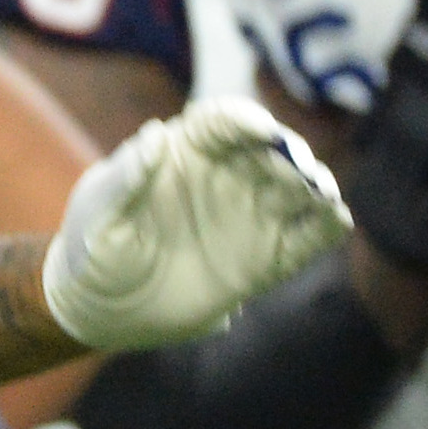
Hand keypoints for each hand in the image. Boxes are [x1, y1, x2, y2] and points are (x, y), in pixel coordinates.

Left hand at [43, 95, 350, 350]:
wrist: (103, 309)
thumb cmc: (92, 250)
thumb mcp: (98, 212)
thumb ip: (125, 177)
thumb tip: (156, 135)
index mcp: (182, 154)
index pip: (221, 122)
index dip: (243, 118)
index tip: (259, 129)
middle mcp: (224, 178)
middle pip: (270, 151)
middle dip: (290, 151)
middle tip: (299, 167)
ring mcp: (249, 218)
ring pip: (297, 190)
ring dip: (316, 184)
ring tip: (320, 192)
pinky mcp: (265, 261)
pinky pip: (307, 238)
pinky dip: (326, 226)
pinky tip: (335, 219)